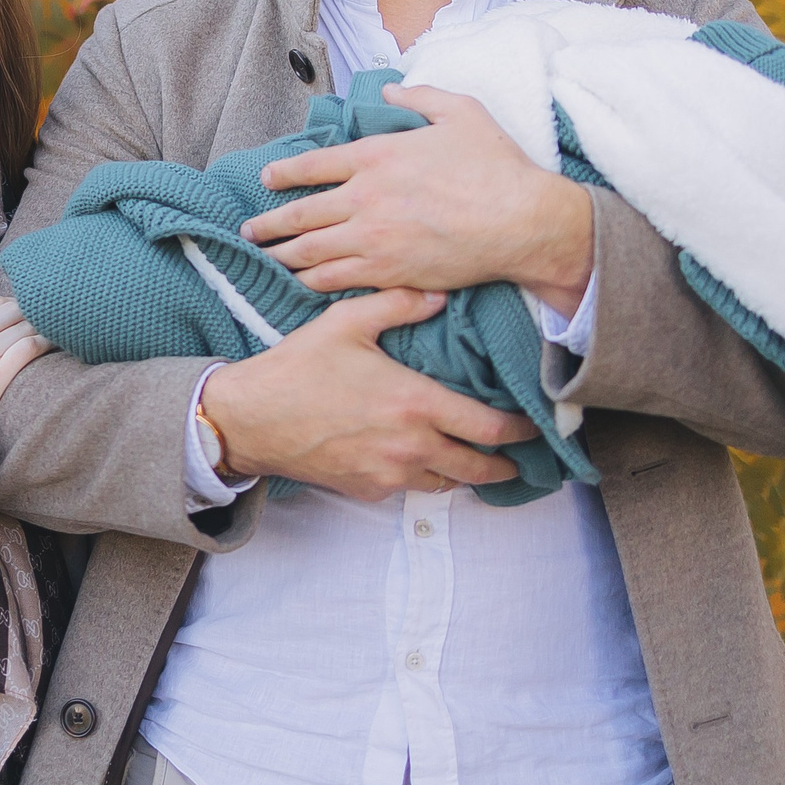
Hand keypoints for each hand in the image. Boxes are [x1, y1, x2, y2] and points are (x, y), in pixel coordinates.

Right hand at [0, 296, 51, 440]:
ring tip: (51, 334)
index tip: (23, 318)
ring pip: (23, 326)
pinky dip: (44, 342)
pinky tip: (51, 344)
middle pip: (11, 310)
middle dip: (28, 316)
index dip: (13, 308)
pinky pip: (29, 347)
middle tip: (41, 326)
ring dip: (40, 329)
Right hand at [197, 287, 539, 500]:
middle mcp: (410, 446)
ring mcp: (388, 474)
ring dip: (464, 474)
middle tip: (518, 459)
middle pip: (477, 468)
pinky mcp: (366, 489)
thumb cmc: (298, 368)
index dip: (519, 430)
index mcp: (414, 403)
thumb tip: (439, 294)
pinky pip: (407, 489)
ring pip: (445, 483)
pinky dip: (421, 477)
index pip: (487, 426)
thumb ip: (397, 304)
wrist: (250, 419)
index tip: (534, 426)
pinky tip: (420, 462)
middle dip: (504, 466)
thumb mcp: (346, 323)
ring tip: (476, 463)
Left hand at [242, 83, 594, 311]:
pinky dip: (312, 282)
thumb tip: (388, 93)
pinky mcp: (389, 271)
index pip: (314, 165)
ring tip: (264, 260)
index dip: (284, 173)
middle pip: (300, 214)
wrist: (521, 221)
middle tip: (249, 230)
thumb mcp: (460, 111)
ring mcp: (374, 238)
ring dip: (282, 256)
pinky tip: (300, 284)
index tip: (266, 179)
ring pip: (311, 251)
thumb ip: (418, 98)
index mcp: (377, 156)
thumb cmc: (496, 165)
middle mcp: (365, 197)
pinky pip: (336, 280)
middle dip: (269, 224)